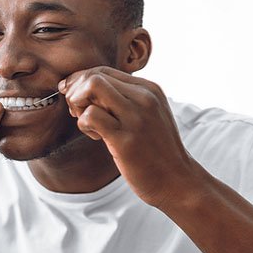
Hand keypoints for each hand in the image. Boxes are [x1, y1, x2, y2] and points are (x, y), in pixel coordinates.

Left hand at [60, 66, 198, 209]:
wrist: (177, 181)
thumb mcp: (146, 115)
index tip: (75, 98)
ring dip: (78, 104)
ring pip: (91, 87)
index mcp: (149, 89)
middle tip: (77, 112)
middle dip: (75, 91)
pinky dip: (83, 124)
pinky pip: (90, 115)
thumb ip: (122, 99)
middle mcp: (144, 97)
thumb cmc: (154, 150)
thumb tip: (82, 87)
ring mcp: (135, 117)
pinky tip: (95, 136)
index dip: (80, 82)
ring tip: (87, 123)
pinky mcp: (125, 138)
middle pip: (94, 75)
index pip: (102, 70)